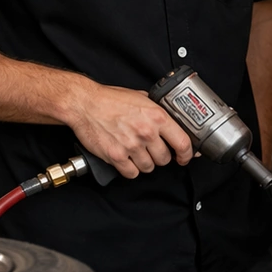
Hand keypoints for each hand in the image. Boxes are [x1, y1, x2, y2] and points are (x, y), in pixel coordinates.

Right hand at [65, 82, 192, 177]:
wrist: (85, 104)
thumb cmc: (110, 99)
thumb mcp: (142, 98)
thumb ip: (157, 110)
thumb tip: (172, 119)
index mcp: (157, 117)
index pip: (183, 143)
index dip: (187, 154)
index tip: (185, 157)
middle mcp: (147, 132)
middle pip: (165, 158)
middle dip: (161, 157)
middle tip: (154, 151)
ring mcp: (131, 146)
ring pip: (149, 167)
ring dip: (145, 163)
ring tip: (138, 154)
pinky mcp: (116, 156)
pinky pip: (131, 173)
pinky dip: (130, 170)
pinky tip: (127, 161)